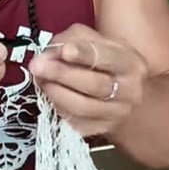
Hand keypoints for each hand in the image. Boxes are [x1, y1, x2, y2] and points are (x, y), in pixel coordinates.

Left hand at [28, 23, 147, 136]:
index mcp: (131, 64)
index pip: (108, 57)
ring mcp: (116, 115)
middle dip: (61, 74)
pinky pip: (73, 121)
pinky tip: (50, 95)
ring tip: (40, 80)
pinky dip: (57, 107)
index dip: (84, 54)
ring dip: (55, 92)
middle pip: (94, 85)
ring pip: (81, 107)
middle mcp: (129, 92)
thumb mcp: (101, 42)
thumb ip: (75, 39)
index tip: (64, 50)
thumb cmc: (110, 64)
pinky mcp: (100, 130)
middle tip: (37, 66)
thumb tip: (50, 52)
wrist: (130, 99)